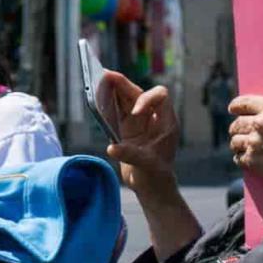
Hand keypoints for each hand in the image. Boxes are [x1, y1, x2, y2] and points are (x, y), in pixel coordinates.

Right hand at [103, 71, 180, 203]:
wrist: (151, 186)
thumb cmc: (155, 176)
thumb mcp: (145, 165)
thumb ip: (130, 154)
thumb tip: (111, 148)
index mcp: (165, 121)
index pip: (160, 96)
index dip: (146, 99)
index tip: (135, 114)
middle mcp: (152, 117)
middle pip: (138, 93)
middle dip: (123, 85)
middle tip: (105, 75)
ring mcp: (139, 121)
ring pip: (126, 98)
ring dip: (113, 89)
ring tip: (98, 79)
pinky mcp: (126, 127)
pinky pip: (116, 109)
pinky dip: (108, 102)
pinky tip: (97, 95)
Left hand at [228, 95, 262, 192]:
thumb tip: (261, 110)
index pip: (244, 102)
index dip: (236, 106)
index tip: (233, 109)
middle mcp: (261, 124)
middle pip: (237, 123)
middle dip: (237, 127)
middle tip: (239, 131)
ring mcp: (255, 142)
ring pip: (235, 141)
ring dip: (239, 144)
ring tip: (246, 146)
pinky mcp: (252, 161)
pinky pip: (238, 158)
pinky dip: (242, 158)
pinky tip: (249, 158)